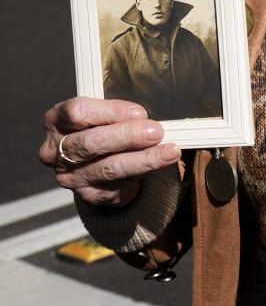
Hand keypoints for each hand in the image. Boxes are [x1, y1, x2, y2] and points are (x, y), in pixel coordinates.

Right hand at [38, 97, 180, 206]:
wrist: (101, 165)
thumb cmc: (103, 130)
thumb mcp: (104, 116)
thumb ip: (118, 115)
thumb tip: (145, 119)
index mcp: (56, 121)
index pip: (77, 113)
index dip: (110, 111)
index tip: (139, 112)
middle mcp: (55, 150)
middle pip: (91, 142)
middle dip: (128, 136)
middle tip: (156, 131)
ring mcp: (71, 175)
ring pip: (109, 167)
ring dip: (144, 158)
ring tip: (169, 151)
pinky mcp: (89, 194)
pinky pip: (120, 184)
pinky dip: (144, 172)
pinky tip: (162, 163)